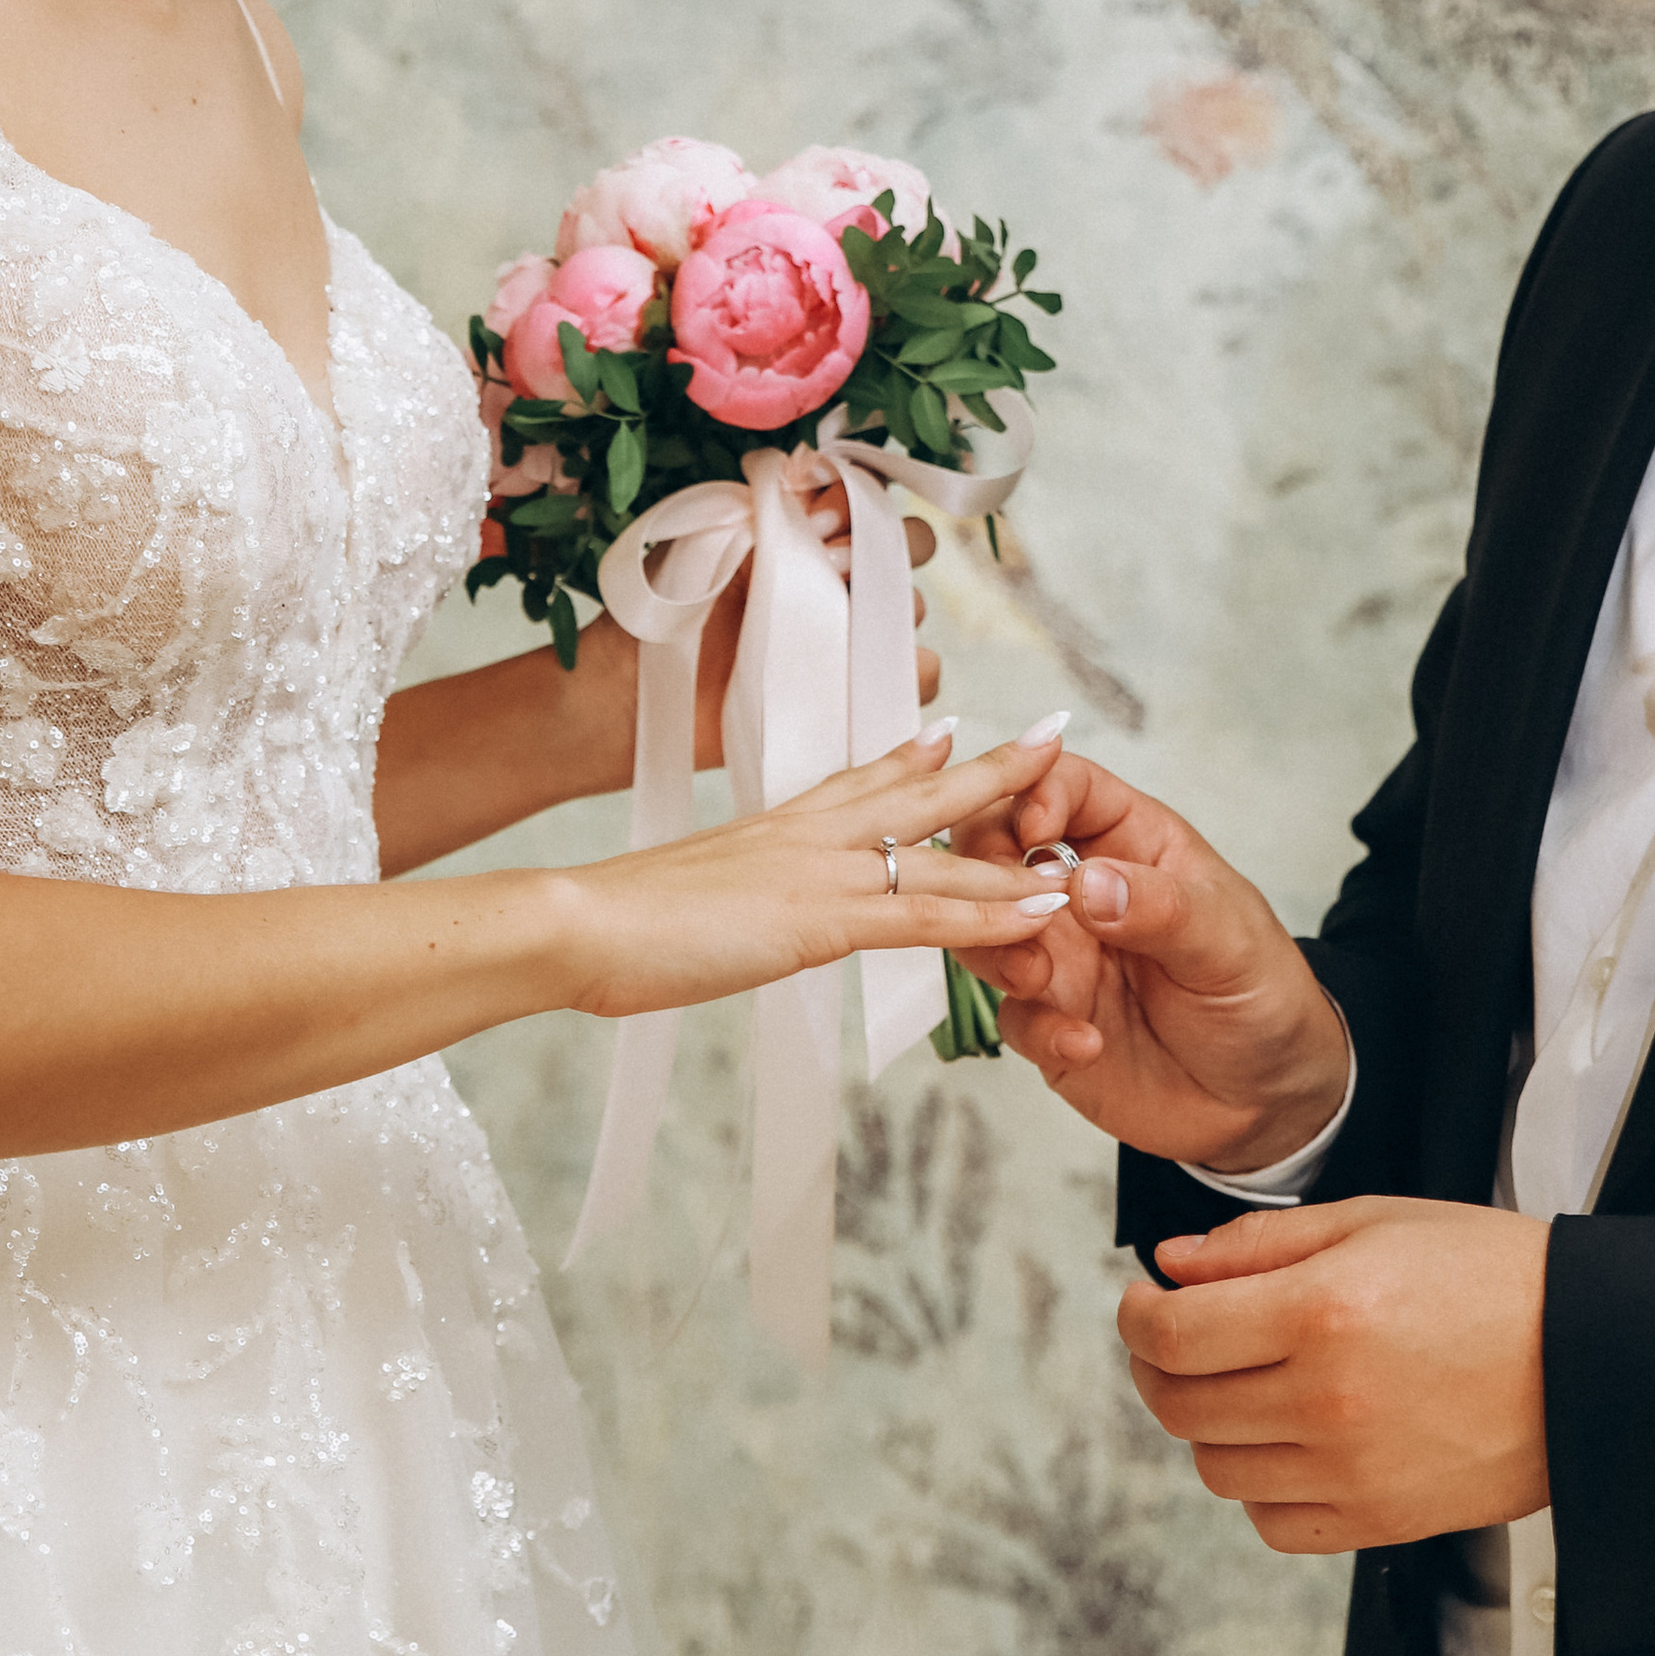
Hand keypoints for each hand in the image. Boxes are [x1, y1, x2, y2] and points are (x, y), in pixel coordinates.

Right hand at [560, 722, 1070, 1018]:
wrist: (575, 923)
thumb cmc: (611, 921)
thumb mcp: (683, 892)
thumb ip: (720, 891)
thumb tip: (731, 901)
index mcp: (774, 828)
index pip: (856, 780)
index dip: (908, 757)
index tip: (948, 731)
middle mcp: (807, 836)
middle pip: (918, 793)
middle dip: (992, 769)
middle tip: (1052, 735)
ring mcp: (819, 873)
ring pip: (940, 857)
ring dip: (1015, 857)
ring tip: (1079, 849)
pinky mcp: (819, 921)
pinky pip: (923, 917)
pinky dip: (987, 918)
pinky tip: (1035, 917)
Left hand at [693, 491, 939, 769]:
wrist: (651, 690)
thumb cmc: (678, 609)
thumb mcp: (714, 540)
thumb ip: (769, 511)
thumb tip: (818, 490)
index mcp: (808, 533)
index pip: (867, 496)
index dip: (858, 501)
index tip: (820, 518)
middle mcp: (840, 579)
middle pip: (906, 545)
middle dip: (887, 550)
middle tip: (833, 569)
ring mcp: (854, 635)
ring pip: (915, 609)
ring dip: (891, 612)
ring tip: (835, 630)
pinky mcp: (859, 692)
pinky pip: (920, 675)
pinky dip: (909, 674)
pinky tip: (860, 677)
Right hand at [950, 753, 1348, 1169]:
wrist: (1269, 1098)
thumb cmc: (1261, 993)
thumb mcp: (1232, 941)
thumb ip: (1164, 908)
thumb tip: (1089, 882)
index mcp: (1134, 844)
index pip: (1068, 787)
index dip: (1037, 790)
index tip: (1034, 828)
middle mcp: (1085, 892)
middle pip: (999, 848)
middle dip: (987, 869)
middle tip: (1018, 909)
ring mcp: (1062, 957)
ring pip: (986, 929)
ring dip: (996, 947)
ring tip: (1038, 979)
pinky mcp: (1051, 1022)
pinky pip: (1014, 1016)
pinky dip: (1038, 1028)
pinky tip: (1087, 1044)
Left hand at [1119, 1194, 1549, 1551]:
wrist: (1591, 1358)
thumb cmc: (1494, 1278)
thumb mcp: (1373, 1220)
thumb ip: (1259, 1244)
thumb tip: (1173, 1266)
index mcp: (1321, 1313)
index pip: (1171, 1336)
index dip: (1137, 1316)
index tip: (1144, 1302)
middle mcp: (1327, 1401)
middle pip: (1180, 1406)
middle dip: (1158, 1366)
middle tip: (1177, 1337)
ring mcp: (1351, 1472)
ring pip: (1217, 1468)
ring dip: (1208, 1423)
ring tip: (1243, 1382)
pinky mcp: (1378, 1521)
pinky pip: (1272, 1522)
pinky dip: (1260, 1484)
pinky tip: (1287, 1438)